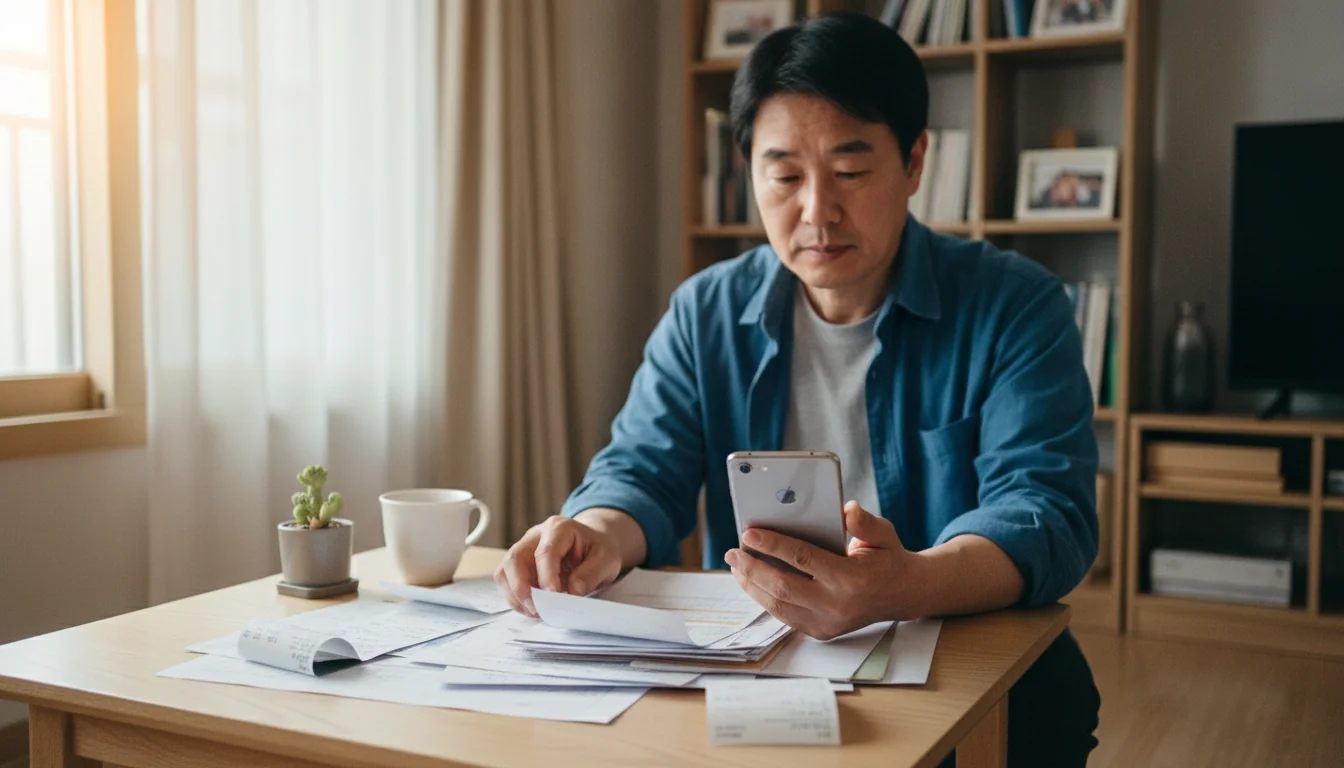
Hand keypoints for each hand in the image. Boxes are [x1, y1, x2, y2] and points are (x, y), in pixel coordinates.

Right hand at [493, 515, 623, 617]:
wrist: (591, 545)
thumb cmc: (597, 550)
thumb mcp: (607, 560)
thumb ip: (592, 574)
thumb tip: (573, 591)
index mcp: (559, 529)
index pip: (545, 552)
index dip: (546, 576)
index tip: (554, 596)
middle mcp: (535, 535)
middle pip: (515, 558)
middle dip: (521, 586)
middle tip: (536, 608)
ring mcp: (524, 549)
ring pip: (505, 570)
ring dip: (515, 595)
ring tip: (534, 611)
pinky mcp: (519, 565)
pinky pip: (506, 581)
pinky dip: (515, 598)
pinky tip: (531, 608)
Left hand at [726, 501, 918, 639]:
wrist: (903, 594)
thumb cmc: (888, 558)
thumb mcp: (883, 534)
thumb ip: (863, 522)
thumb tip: (845, 509)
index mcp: (853, 579)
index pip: (803, 559)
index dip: (773, 545)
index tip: (748, 533)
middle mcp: (838, 605)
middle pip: (783, 586)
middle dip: (752, 567)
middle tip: (733, 551)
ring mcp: (828, 622)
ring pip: (778, 605)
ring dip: (752, 585)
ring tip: (736, 566)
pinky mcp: (821, 631)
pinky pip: (785, 616)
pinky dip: (764, 599)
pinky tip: (752, 582)